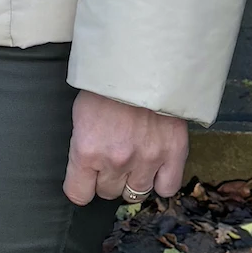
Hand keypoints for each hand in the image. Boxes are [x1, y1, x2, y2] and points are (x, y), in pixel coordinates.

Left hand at [62, 90, 188, 205]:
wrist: (139, 58)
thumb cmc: (104, 81)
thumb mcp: (80, 112)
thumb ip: (84, 145)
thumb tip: (86, 169)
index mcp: (87, 149)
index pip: (78, 193)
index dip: (80, 185)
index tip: (84, 178)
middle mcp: (116, 160)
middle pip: (108, 192)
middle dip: (107, 177)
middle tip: (111, 154)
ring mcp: (147, 159)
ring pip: (135, 194)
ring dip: (132, 179)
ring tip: (132, 157)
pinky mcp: (173, 153)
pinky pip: (166, 188)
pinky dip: (161, 180)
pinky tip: (155, 166)